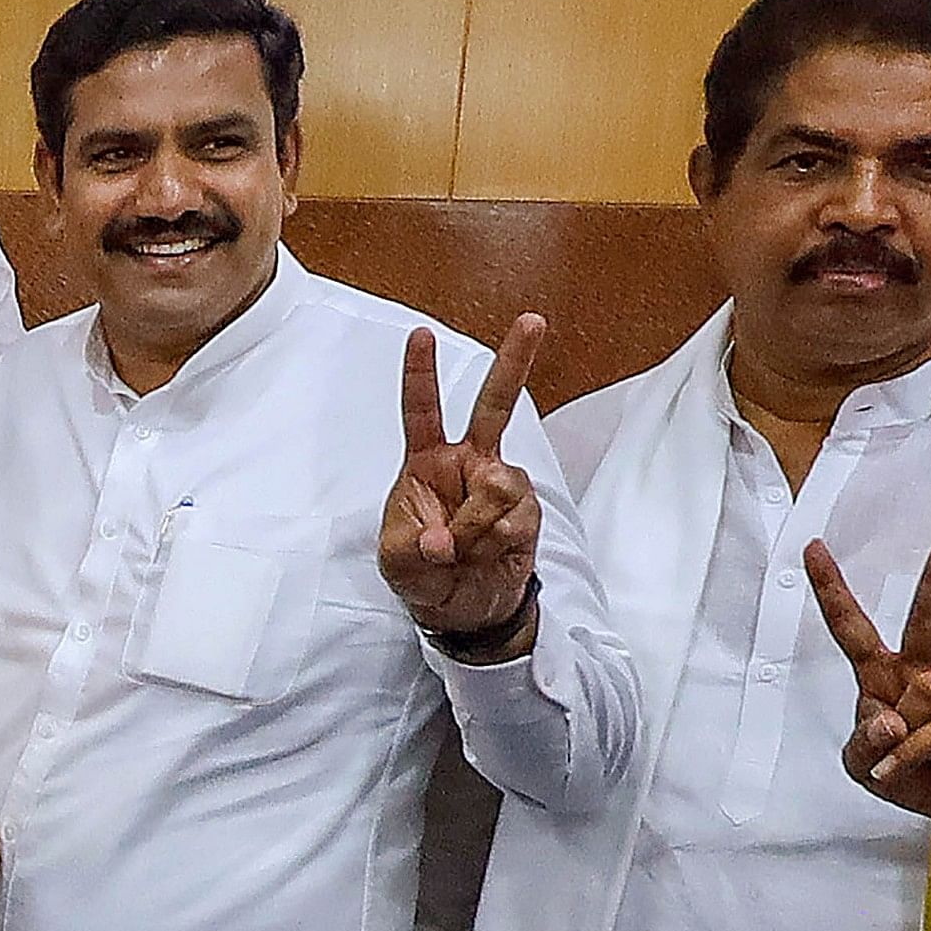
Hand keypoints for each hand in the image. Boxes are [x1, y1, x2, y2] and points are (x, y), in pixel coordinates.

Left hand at [380, 317, 545, 644]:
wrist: (465, 609)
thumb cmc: (423, 574)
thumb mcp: (398, 563)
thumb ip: (413, 550)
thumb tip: (443, 541)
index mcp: (427, 461)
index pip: (422, 410)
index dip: (421, 374)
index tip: (420, 334)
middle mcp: (469, 462)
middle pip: (496, 404)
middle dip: (515, 360)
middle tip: (533, 321)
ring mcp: (503, 483)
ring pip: (499, 484)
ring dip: (475, 525)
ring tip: (462, 549)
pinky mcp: (528, 510)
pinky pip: (515, 519)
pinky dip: (493, 543)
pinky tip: (485, 555)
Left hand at [802, 537, 930, 846]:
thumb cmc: (914, 776)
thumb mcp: (864, 765)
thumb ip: (863, 742)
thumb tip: (888, 721)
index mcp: (884, 676)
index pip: (853, 628)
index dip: (832, 590)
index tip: (814, 549)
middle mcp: (922, 675)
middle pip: (926, 621)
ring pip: (922, 690)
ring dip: (902, 737)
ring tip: (909, 756)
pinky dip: (913, 754)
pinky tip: (910, 768)